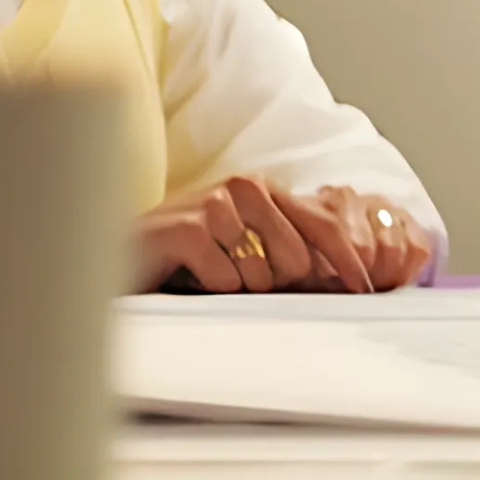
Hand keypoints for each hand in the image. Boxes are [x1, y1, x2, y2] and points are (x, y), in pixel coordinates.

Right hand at [136, 177, 428, 293]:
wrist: (112, 258)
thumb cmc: (181, 260)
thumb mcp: (240, 251)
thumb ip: (285, 256)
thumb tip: (341, 281)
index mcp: (265, 191)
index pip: (325, 224)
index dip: (350, 260)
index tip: (368, 291)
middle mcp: (246, 188)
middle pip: (299, 258)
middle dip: (279, 286)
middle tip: (239, 286)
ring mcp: (216, 203)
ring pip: (262, 274)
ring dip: (238, 288)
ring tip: (205, 276)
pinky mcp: (189, 227)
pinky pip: (226, 279)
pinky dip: (211, 289)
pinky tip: (187, 276)